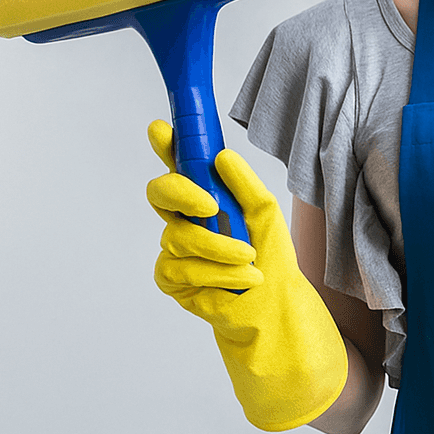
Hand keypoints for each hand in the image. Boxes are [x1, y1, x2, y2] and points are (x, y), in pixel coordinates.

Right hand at [146, 121, 346, 430]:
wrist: (274, 304)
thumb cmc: (269, 255)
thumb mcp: (265, 214)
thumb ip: (245, 184)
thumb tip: (222, 157)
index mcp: (205, 196)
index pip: (179, 165)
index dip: (166, 145)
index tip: (161, 128)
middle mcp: (183, 218)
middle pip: (160, 193)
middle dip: (182, 193)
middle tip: (210, 202)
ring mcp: (173, 249)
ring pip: (179, 237)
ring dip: (220, 248)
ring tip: (249, 259)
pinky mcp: (172, 279)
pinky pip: (184, 269)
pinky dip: (219, 274)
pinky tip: (242, 280)